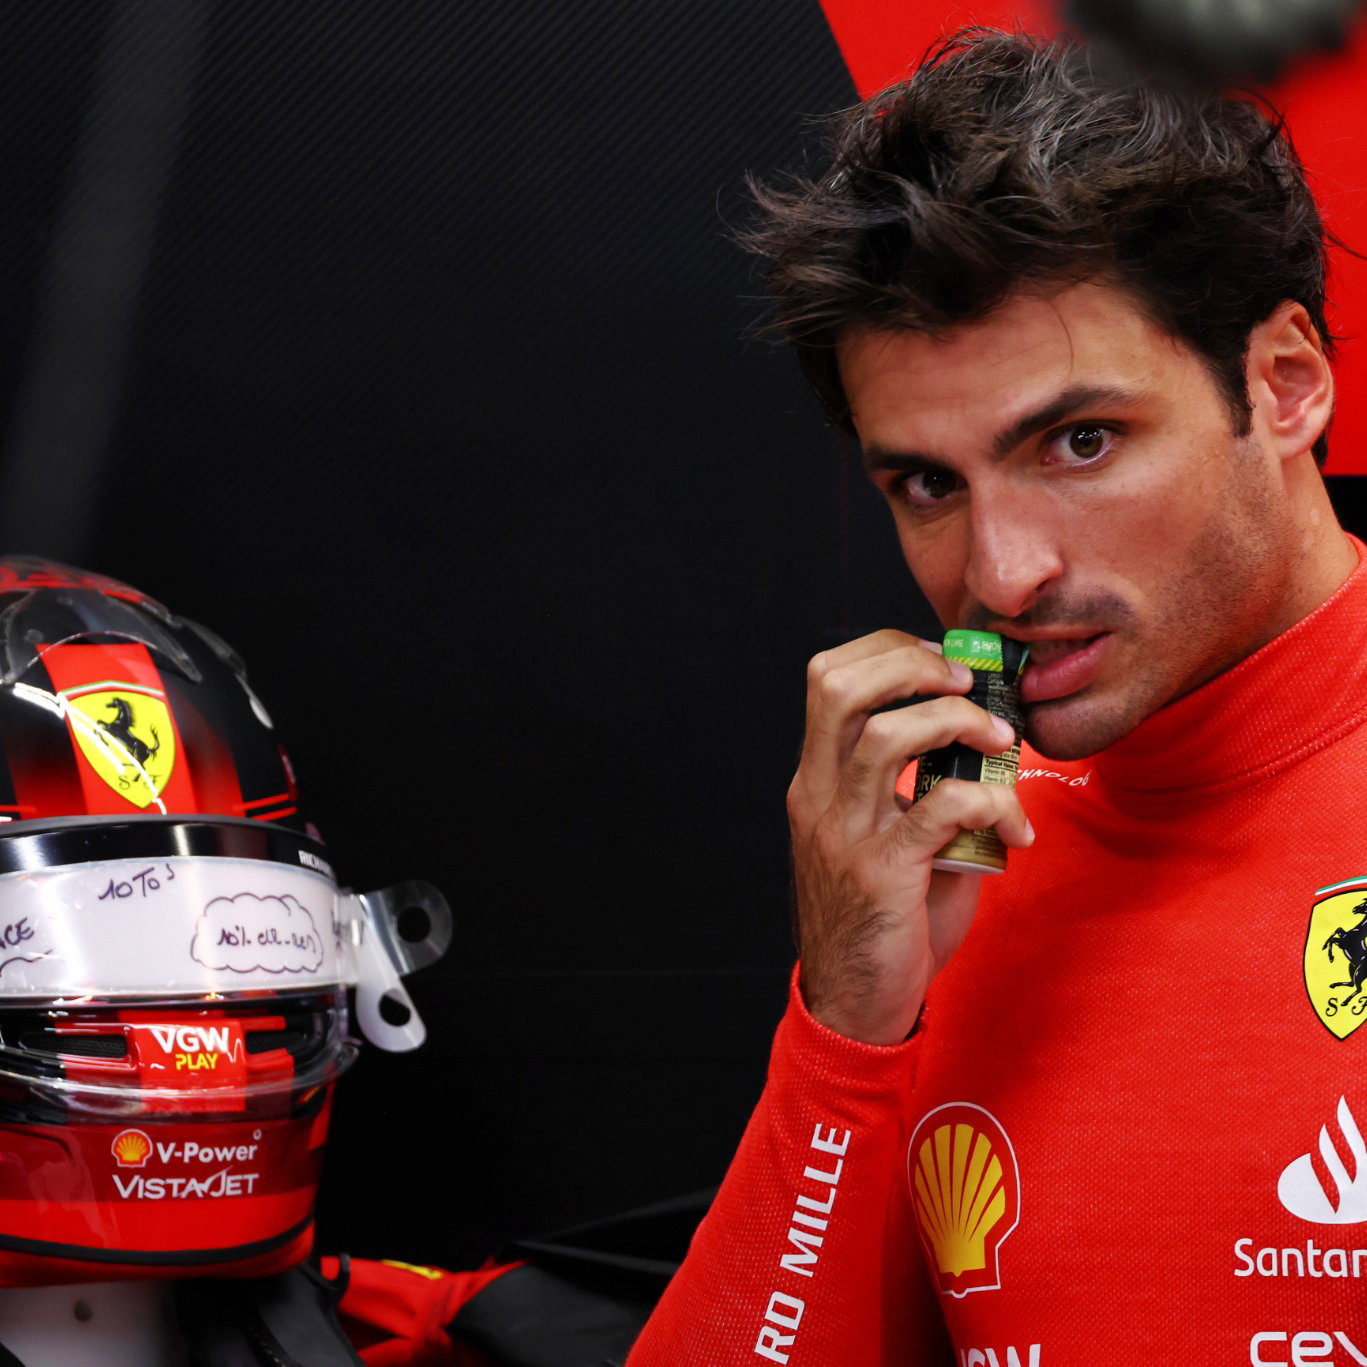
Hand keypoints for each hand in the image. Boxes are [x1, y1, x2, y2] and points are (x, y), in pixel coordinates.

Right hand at [787, 630, 1033, 1045]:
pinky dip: (989, 802)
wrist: (855, 1003)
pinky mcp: (882, 874)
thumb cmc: (882, 916)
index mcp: (817, 779)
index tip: (945, 665)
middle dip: (911, 664)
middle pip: (838, 686)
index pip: (828, 677)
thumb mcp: (885, 837)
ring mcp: (845, 832)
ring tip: (1000, 741)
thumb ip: (917, 787)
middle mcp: (820, 796)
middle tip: (966, 684)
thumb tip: (985, 742)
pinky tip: (1016, 830)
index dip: (888, 650)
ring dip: (956, 722)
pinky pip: (937, 809)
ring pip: (884, 736)